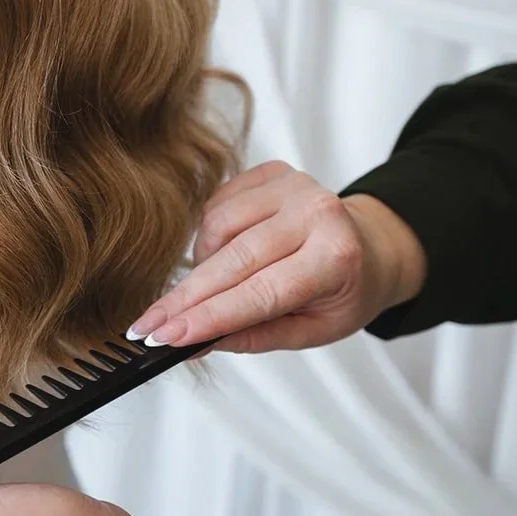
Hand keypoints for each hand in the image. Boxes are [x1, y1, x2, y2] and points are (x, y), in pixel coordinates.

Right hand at [129, 162, 425, 352]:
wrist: (369, 246)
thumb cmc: (343, 293)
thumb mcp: (313, 331)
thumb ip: (255, 336)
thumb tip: (195, 344)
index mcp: (336, 257)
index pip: (260, 293)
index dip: (209, 316)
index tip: (165, 337)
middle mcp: (316, 212)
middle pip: (233, 259)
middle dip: (184, 298)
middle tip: (146, 327)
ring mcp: (294, 185)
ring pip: (217, 227)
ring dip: (202, 266)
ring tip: (214, 288)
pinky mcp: (273, 171)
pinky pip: (217, 204)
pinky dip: (210, 237)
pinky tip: (225, 253)